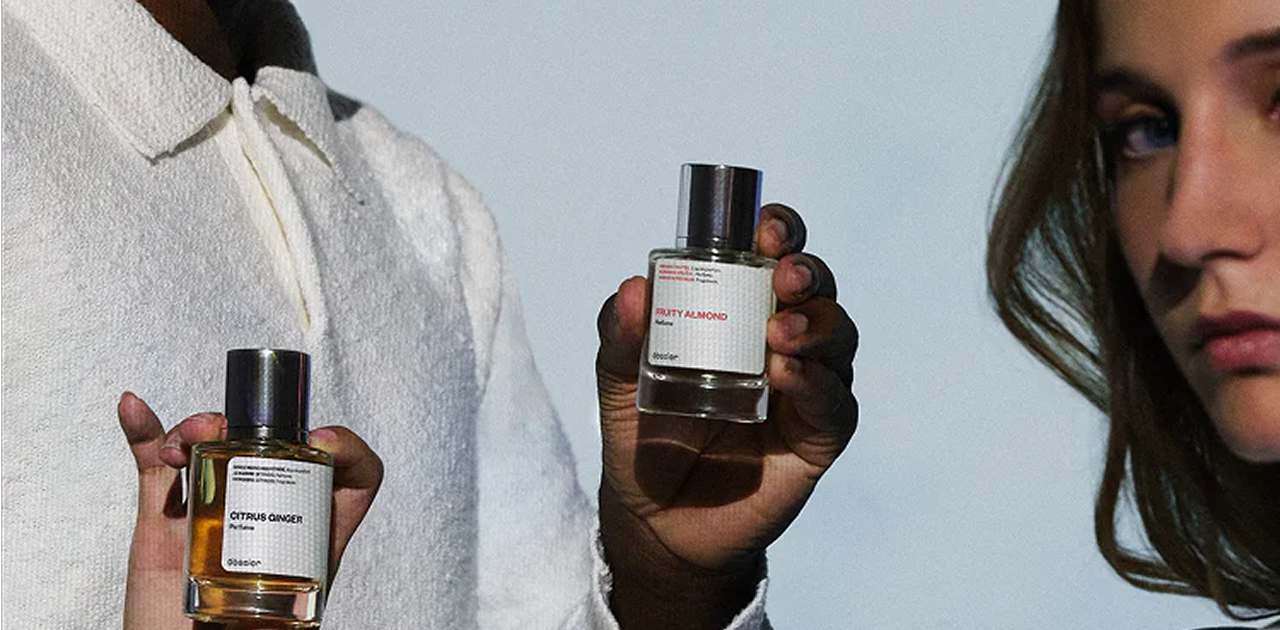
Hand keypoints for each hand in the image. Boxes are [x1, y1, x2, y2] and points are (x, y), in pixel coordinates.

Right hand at [118, 392, 382, 628]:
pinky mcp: (164, 519)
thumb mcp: (289, 626)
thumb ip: (298, 609)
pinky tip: (133, 407)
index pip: (353, 478)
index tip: (320, 443)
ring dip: (196, 428)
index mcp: (311, 536)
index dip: (349, 450)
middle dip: (250, 424)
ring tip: (181, 444)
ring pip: (213, 447)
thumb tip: (301, 618)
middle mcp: (267, 514)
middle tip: (225, 433)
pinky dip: (143, 432)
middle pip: (273, 445)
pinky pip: (154, 467)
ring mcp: (214, 511)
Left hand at [596, 203, 858, 628]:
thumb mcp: (619, 382)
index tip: (765, 227)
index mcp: (742, 312)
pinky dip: (816, 384)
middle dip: (806, 271)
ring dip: (816, 325)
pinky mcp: (818, 438)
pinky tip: (786, 375)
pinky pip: (834, 403)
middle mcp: (784, 341)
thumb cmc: (645, 439)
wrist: (655, 523)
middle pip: (817, 289)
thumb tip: (634, 287)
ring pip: (838, 339)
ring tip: (779, 332)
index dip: (781, 231)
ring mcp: (807, 389)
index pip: (775, 255)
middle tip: (781, 275)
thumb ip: (620, 336)